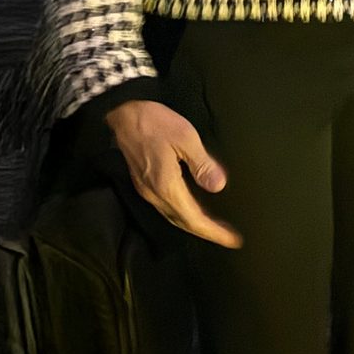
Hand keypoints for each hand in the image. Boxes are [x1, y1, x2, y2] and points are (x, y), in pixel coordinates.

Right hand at [106, 99, 242, 247]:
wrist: (122, 114)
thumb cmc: (154, 122)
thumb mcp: (185, 138)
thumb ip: (202, 164)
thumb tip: (218, 187)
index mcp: (166, 186)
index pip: (193, 218)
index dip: (213, 231)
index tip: (232, 239)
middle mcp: (154, 195)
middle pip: (183, 222)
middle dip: (206, 231)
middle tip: (227, 237)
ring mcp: (147, 190)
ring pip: (173, 216)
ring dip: (194, 223)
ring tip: (214, 226)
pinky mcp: (144, 183)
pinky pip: (166, 207)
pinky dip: (183, 213)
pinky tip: (192, 208)